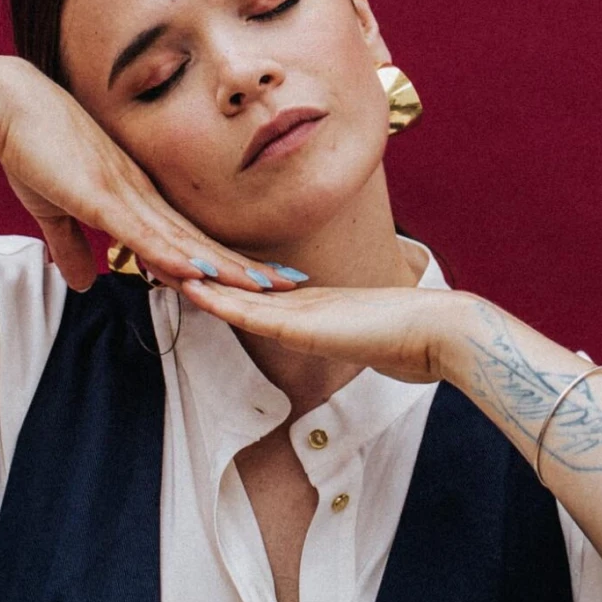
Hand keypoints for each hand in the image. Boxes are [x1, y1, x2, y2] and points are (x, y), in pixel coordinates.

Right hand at [0, 57, 298, 293]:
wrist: (5, 104)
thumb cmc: (31, 150)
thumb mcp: (54, 210)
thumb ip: (71, 247)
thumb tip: (82, 284)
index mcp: (134, 197)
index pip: (188, 237)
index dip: (225, 260)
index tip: (261, 276)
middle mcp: (140, 194)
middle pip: (200, 240)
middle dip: (245, 266)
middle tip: (291, 282)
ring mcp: (123, 193)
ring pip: (182, 240)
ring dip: (222, 266)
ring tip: (265, 285)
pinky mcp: (98, 195)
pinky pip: (140, 230)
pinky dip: (169, 253)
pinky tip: (196, 272)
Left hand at [177, 276, 456, 382]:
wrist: (441, 332)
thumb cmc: (418, 340)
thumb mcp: (378, 343)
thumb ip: (363, 341)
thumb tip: (369, 349)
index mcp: (314, 307)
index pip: (257, 294)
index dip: (224, 282)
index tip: (192, 270)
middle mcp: (302, 302)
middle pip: (238, 284)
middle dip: (199, 272)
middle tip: (160, 253)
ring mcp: (302, 310)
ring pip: (237, 293)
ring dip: (199, 280)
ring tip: (160, 262)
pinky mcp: (305, 324)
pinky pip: (253, 313)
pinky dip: (222, 302)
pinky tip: (193, 290)